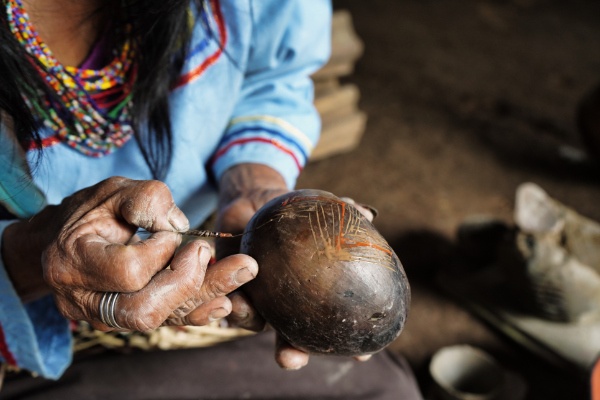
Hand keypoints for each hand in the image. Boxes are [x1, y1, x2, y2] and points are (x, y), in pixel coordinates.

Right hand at [2, 177, 255, 330]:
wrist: (65, 238)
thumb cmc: (91, 211)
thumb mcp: (114, 191)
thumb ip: (146, 199)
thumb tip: (180, 225)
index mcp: (74, 263)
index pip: (129, 272)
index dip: (159, 253)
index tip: (169, 233)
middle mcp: (85, 300)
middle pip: (145, 310)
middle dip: (191, 284)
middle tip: (225, 257)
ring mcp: (105, 317)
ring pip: (160, 319)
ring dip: (206, 296)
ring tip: (242, 274)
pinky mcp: (127, 321)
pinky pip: (165, 322)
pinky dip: (198, 311)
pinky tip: (225, 301)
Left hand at [215, 164, 374, 368]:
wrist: (256, 203)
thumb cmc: (295, 213)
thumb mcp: (318, 210)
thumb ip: (341, 213)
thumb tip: (368, 214)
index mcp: (309, 298)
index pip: (331, 328)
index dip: (347, 347)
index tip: (360, 358)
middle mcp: (283, 306)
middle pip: (290, 340)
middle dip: (291, 354)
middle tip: (291, 360)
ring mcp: (257, 298)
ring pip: (253, 321)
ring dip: (249, 319)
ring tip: (245, 308)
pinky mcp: (228, 286)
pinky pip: (228, 297)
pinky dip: (230, 298)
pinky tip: (232, 294)